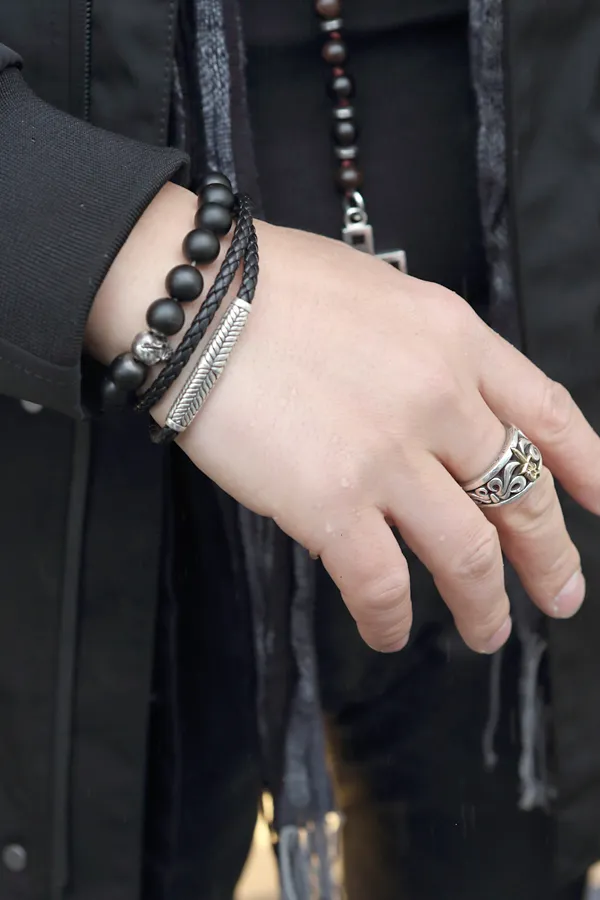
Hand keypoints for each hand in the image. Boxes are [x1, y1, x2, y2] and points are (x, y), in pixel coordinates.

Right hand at [93, 184, 599, 653]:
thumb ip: (430, 353)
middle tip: (558, 593)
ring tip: (487, 630)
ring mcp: (389, 456)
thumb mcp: (383, 295)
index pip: (549, 413)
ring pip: (467, 554)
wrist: (196, 297)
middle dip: (547, 556)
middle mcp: (439, 399)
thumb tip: (451, 410)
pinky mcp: (331, 504)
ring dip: (483, 604)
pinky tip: (390, 632)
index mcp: (456, 340)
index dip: (586, 467)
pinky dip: (391, 619)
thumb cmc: (274, 286)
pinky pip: (382, 582)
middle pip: (519, 495)